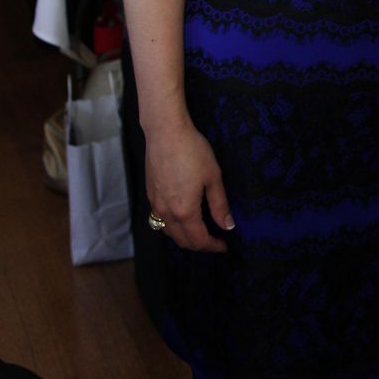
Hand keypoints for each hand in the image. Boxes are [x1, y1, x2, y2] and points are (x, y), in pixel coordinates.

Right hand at [145, 121, 234, 251]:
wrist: (165, 132)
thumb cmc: (192, 151)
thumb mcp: (213, 177)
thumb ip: (219, 205)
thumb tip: (228, 226)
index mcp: (184, 211)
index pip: (199, 240)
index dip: (213, 246)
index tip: (224, 246)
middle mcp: (166, 212)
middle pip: (182, 241)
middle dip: (199, 245)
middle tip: (215, 241)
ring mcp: (155, 204)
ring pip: (169, 232)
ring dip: (184, 237)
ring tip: (200, 231)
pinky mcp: (150, 194)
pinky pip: (160, 220)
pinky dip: (173, 226)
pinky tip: (182, 217)